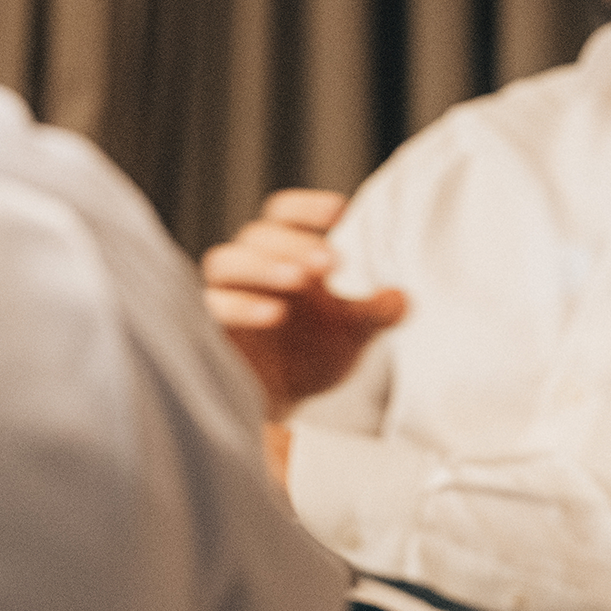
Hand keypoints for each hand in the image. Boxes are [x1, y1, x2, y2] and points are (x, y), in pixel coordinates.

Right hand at [202, 188, 407, 419]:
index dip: (306, 208)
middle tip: (331, 262)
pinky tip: (273, 314)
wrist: (281, 403)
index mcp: (284, 255)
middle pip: (257, 235)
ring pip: (226, 262)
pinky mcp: (209, 329)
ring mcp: (225, 296)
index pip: (284, 214)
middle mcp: (250, 268)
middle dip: (294, 243)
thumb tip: (402, 299)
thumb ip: (376, 314)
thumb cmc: (311, 352)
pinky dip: (241, 307)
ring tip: (300, 280)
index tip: (339, 211)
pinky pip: (213, 308)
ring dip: (263, 265)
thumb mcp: (352, 333)